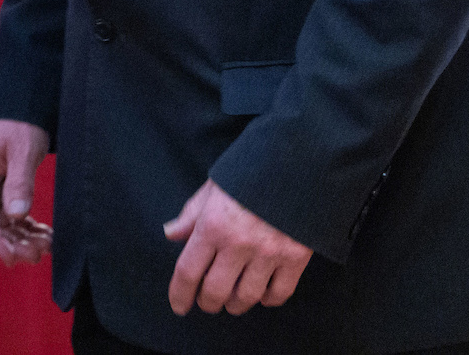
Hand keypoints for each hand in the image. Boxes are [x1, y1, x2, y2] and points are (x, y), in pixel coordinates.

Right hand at [0, 119, 53, 264]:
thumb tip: (17, 216)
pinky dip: (27, 228)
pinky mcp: (2, 188)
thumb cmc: (20, 123)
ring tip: (47, 246)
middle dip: (13, 244)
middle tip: (38, 254)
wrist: (22, 104)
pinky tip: (45, 235)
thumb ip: (19, 183)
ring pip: (3, 223)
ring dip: (22, 238)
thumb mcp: (23, 151)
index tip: (13, 259)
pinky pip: (12, 215)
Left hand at [163, 179, 310, 315]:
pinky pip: (279, 293)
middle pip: (215, 291)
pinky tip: (261, 294)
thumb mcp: (214, 187)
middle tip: (206, 303)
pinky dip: (268, 299)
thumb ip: (192, 214)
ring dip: (235, 304)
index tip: (178, 306)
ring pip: (246, 297)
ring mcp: (269, 252)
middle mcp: (238, 243)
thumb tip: (171, 234)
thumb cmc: (250, 172)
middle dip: (207, 303)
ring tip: (232, 301)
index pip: (188, 271)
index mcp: (213, 224)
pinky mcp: (296, 257)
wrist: (297, 162)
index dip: (179, 294)